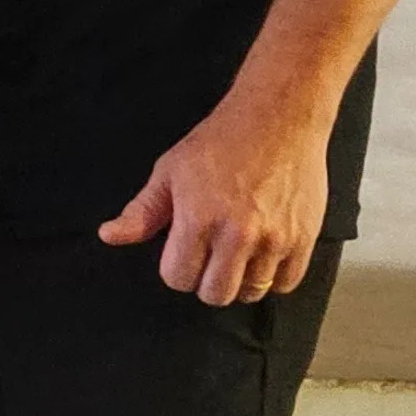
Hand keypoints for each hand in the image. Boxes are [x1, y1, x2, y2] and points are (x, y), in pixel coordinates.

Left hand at [98, 90, 333, 305]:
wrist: (277, 120)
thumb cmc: (221, 142)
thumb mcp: (169, 172)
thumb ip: (141, 212)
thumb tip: (110, 236)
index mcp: (198, 219)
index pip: (178, 278)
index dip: (176, 269)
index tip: (182, 254)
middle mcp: (238, 234)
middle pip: (215, 294)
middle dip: (206, 280)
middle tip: (209, 257)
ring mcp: (275, 239)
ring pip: (252, 292)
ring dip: (241, 280)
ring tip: (237, 253)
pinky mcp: (305, 239)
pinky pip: (288, 283)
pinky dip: (274, 277)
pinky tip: (263, 255)